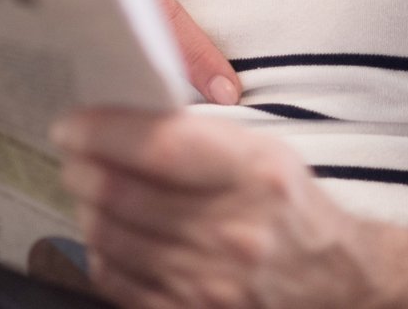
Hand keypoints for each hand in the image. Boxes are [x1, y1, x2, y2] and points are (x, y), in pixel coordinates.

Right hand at [0, 0, 240, 104]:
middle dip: (162, 84)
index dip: (192, 53)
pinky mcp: (17, 24)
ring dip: (127, 84)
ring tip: (166, 119)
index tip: (228, 90)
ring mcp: (38, 16)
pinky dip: (91, 70)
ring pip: (92, 61)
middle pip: (124, 50)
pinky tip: (110, 94)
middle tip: (208, 116)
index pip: (155, 14)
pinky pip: (61, 55)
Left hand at [52, 110, 380, 308]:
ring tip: (86, 190)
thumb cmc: (292, 208)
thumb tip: (126, 125)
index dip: (101, 132)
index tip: (72, 124)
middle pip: (123, 194)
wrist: (335, 282)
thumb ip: (201, 140)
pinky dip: (101, 254)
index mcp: (254, 174)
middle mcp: (232, 230)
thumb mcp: (265, 154)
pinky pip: (120, 282)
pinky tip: (105, 234)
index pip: (157, 146)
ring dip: (87, 208)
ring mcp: (211, 281)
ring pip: (113, 238)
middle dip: (82, 168)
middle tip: (72, 155)